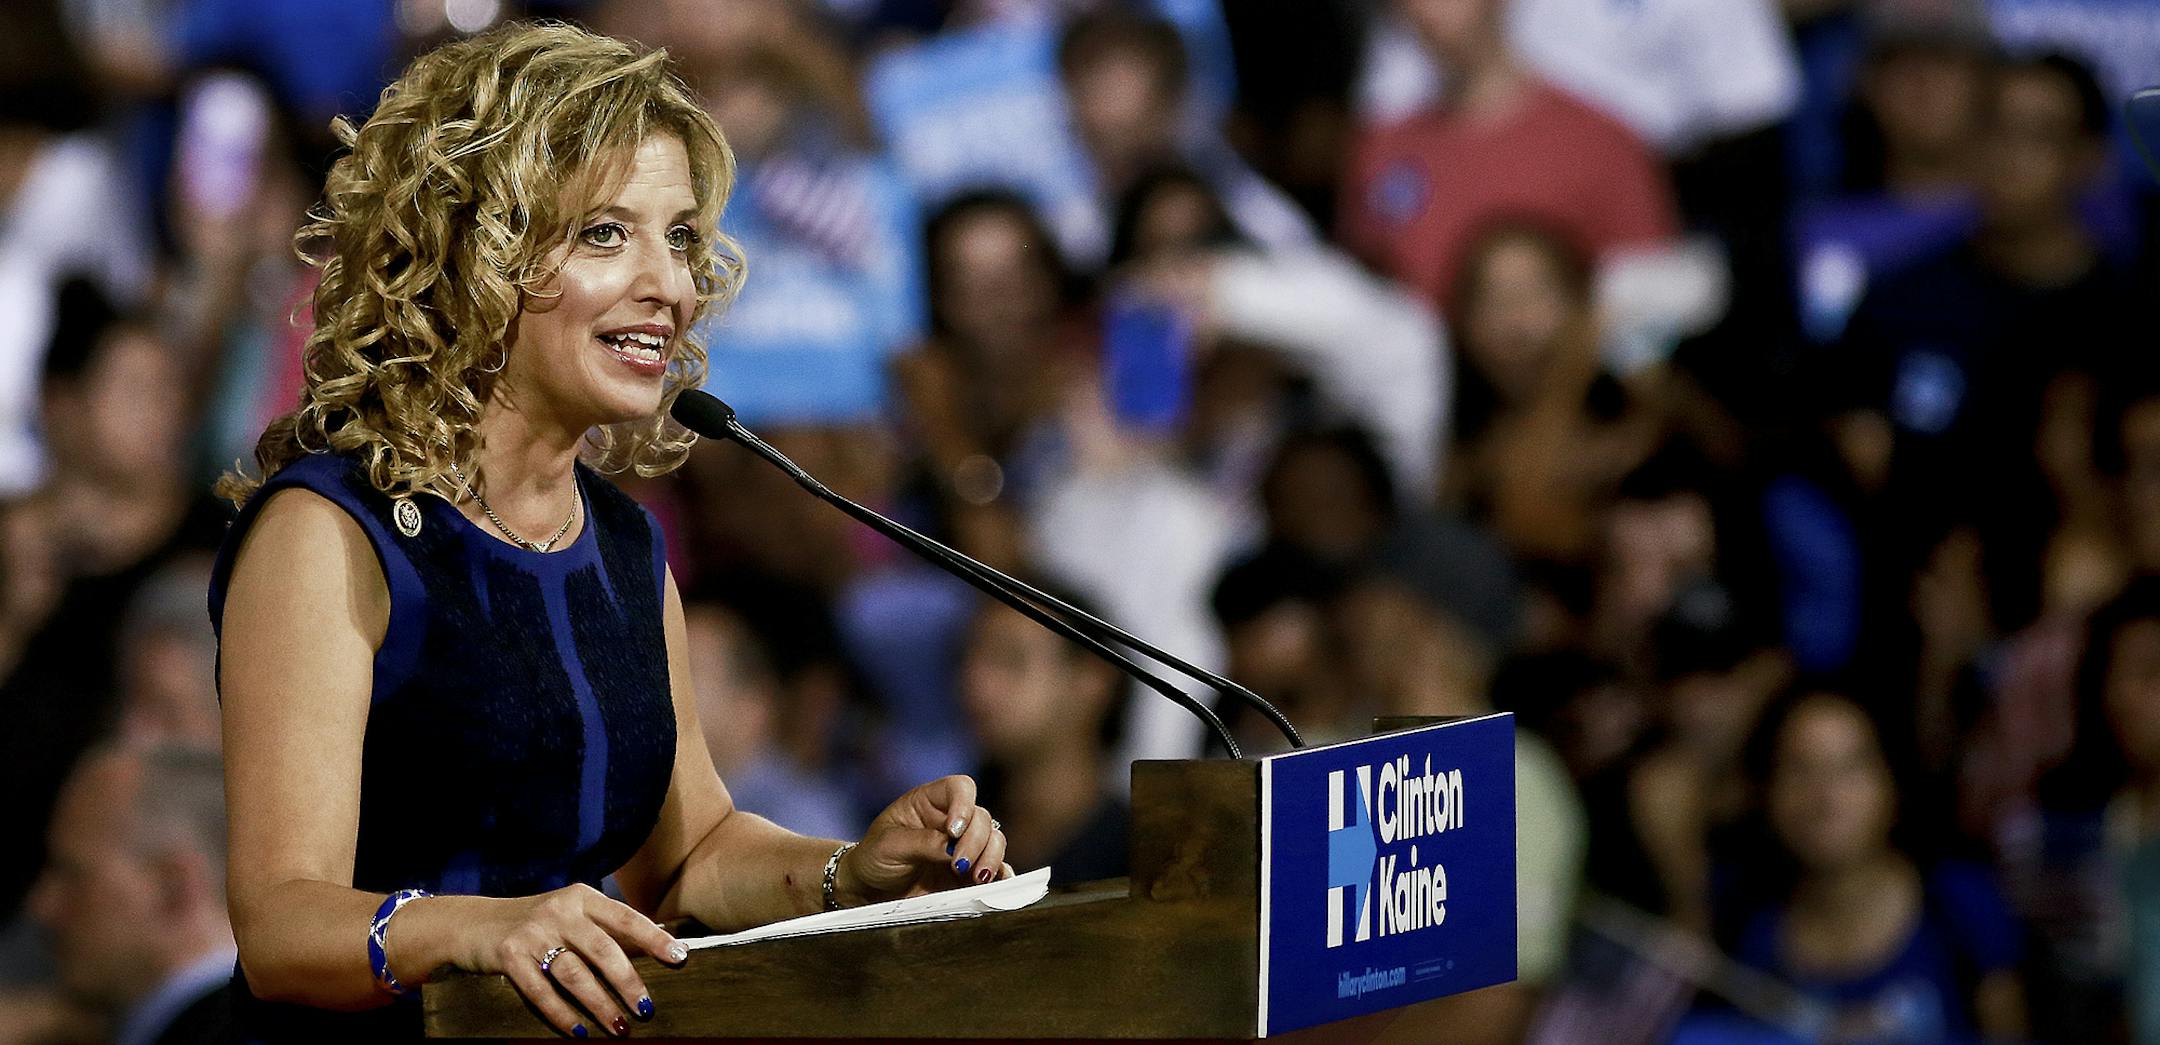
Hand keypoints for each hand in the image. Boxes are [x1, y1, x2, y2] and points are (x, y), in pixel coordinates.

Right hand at [455, 885, 685, 1038]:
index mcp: (582, 897)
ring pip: (574, 974)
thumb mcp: (570, 916)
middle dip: (628, 982)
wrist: (472, 924)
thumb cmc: (537, 925)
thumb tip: (655, 953)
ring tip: (619, 1028)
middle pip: (603, 949)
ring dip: (599, 1005)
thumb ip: (604, 931)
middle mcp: (560, 910)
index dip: (654, 938)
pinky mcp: (509, 955)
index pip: (625, 917)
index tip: (680, 958)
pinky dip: (562, 1014)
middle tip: (646, 1009)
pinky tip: (579, 1032)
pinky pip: (541, 991)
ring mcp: (533, 932)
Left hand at [841, 775, 1010, 902]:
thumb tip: (954, 848)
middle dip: (976, 842)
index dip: (963, 805)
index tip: (954, 831)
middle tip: (958, 865)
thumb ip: (922, 843)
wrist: (870, 891)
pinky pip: (996, 870)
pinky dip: (1000, 876)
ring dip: (991, 858)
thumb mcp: (889, 846)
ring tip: (976, 878)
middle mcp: (951, 821)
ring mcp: (963, 847)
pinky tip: (993, 886)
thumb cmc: (874, 858)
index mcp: (929, 803)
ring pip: (995, 842)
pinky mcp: (969, 873)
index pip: (959, 788)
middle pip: (982, 819)